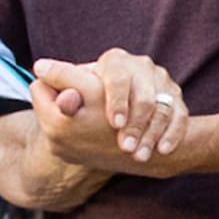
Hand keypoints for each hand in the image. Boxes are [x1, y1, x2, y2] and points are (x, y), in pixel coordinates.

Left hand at [31, 52, 189, 173]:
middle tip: (125, 147)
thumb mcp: (77, 85)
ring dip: (151, 134)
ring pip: (163, 110)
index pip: (117, 78)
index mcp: (115, 62)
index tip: (113, 122)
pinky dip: (171, 135)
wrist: (129, 111)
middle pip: (144, 98)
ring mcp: (164, 86)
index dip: (116, 101)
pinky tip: (162, 151)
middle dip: (135, 123)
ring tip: (138, 156)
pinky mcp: (176, 105)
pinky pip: (179, 119)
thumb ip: (62, 80)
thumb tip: (40, 70)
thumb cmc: (94, 93)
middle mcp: (142, 69)